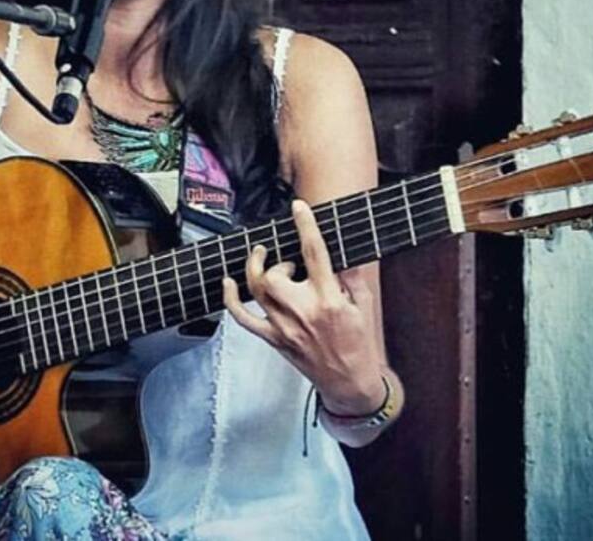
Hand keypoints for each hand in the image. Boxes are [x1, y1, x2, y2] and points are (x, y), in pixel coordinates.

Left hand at [222, 199, 386, 414]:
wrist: (349, 383)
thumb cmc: (359, 343)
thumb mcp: (364, 305)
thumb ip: (351, 276)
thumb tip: (342, 250)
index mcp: (329, 300)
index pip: (315, 254)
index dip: (305, 226)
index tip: (298, 207)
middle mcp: (304, 312)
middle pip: (274, 276)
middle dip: (278, 263)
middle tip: (289, 265)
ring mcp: (285, 327)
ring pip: (257, 292)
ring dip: (256, 270)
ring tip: (262, 258)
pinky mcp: (274, 340)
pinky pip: (243, 319)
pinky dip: (231, 300)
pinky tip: (228, 282)